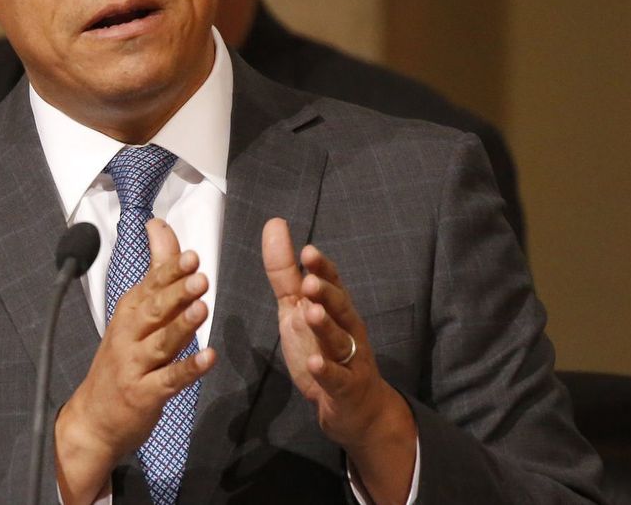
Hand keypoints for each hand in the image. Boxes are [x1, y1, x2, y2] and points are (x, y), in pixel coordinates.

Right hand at [55, 218, 216, 503]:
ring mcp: (135, 366)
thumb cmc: (121, 359)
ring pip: (161, 342)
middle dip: (176, 292)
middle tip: (199, 276)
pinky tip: (209, 358)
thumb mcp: (134, 312)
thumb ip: (155, 270)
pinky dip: (189, 369)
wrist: (94, 419)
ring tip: (203, 308)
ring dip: (181, 325)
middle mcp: (128, 335)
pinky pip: (169, 380)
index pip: (149, 285)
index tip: (191, 255)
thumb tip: (158, 225)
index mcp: (128, 312)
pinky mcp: (145, 395)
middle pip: (153, 310)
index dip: (169, 271)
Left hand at [262, 218, 415, 504]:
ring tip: (311, 313)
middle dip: (326, 293)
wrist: (356, 407)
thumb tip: (274, 224)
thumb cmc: (324, 349)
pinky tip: (314, 363)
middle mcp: (346, 327)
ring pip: (339, 339)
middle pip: (340, 307)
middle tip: (310, 282)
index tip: (307, 251)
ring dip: (326, 326)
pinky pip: (337, 379)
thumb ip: (285, 272)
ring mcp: (349, 358)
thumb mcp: (298, 309)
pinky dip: (325, 371)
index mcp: (334, 307)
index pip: (331, 282)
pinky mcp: (345, 388)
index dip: (321, 268)